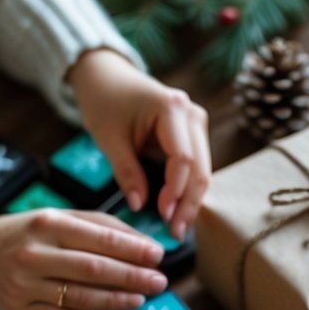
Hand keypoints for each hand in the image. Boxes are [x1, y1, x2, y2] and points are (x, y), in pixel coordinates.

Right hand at [0, 210, 166, 309]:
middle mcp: (35, 253)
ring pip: (78, 295)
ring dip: (114, 300)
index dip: (133, 248)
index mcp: (47, 223)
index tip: (159, 255)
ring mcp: (24, 283)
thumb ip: (93, 225)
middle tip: (159, 282)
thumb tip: (139, 240)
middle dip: (132, 276)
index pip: (99, 237)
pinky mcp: (15, 308)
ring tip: (139, 300)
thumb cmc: (17, 234)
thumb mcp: (50, 218)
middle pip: (94, 268)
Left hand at [67, 50, 210, 238]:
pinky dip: (187, 189)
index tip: (162, 216)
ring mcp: (196, 123)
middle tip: (176, 231)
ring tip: (178, 226)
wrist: (107, 78)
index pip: (183, 159)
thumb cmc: (105, 102)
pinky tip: (178, 210)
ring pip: (203, 171)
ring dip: (191, 200)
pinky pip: (196, 167)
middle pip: (201, 168)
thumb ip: (126, 172)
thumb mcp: (109, 138)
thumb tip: (139, 206)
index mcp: (172, 109)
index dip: (174, 192)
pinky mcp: (193, 133)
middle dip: (189, 203)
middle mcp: (192, 114)